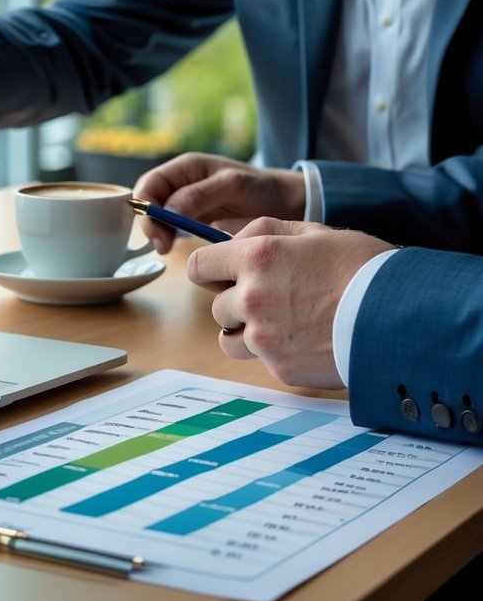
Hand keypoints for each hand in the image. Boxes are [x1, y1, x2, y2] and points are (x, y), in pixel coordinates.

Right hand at [132, 153, 306, 252]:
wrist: (284, 202)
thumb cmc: (261, 188)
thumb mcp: (233, 186)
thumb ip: (200, 195)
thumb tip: (168, 210)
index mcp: (187, 167)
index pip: (150, 184)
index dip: (146, 206)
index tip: (157, 229)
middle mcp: (181, 181)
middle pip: (149, 200)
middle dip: (150, 222)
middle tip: (162, 245)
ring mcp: (185, 200)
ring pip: (157, 215)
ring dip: (157, 231)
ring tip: (167, 248)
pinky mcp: (192, 217)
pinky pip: (170, 225)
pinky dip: (168, 236)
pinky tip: (174, 247)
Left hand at [186, 218, 391, 389]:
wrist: (402, 316)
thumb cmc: (363, 268)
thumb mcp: (314, 233)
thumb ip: (265, 232)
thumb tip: (231, 239)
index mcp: (256, 258)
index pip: (199, 266)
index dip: (211, 269)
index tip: (224, 273)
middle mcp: (251, 298)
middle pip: (216, 305)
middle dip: (237, 302)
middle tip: (274, 298)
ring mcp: (263, 337)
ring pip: (229, 338)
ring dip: (247, 331)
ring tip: (284, 322)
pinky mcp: (279, 367)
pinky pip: (262, 359)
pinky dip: (277, 352)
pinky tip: (307, 340)